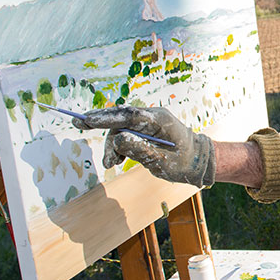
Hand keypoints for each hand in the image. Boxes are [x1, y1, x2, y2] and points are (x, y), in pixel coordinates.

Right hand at [73, 106, 215, 186]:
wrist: (200, 161)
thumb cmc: (186, 163)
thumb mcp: (164, 163)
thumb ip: (141, 151)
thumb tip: (117, 140)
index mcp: (160, 121)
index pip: (129, 115)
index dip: (106, 117)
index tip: (86, 120)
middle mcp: (153, 116)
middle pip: (121, 116)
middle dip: (99, 121)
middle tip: (78, 125)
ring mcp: (149, 122)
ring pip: (121, 127)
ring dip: (112, 145)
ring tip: (111, 164)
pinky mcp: (146, 129)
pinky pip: (127, 133)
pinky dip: (119, 146)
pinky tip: (116, 159)